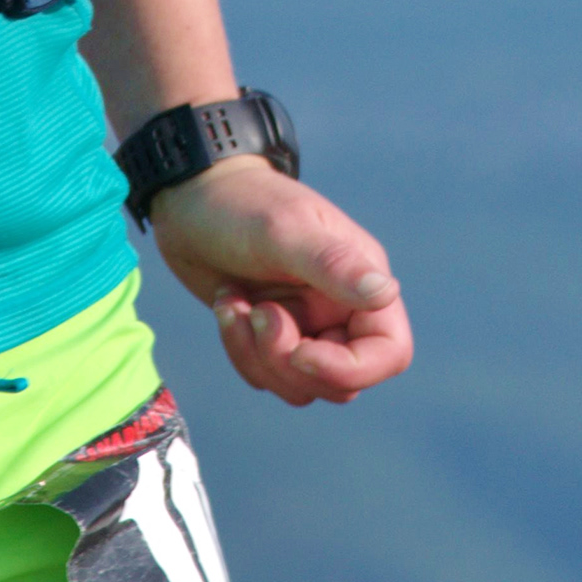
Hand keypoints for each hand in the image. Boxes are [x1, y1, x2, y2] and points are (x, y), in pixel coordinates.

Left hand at [147, 158, 410, 405]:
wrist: (191, 195)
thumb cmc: (240, 204)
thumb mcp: (283, 231)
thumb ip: (333, 264)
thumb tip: (386, 292)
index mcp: (359, 279)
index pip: (390, 352)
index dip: (349, 370)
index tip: (300, 352)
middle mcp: (341, 307)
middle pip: (340, 382)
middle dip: (288, 360)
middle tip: (257, 313)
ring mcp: (305, 324)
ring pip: (300, 386)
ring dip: (257, 355)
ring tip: (232, 302)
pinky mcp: (270, 334)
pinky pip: (265, 374)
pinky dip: (238, 348)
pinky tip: (225, 302)